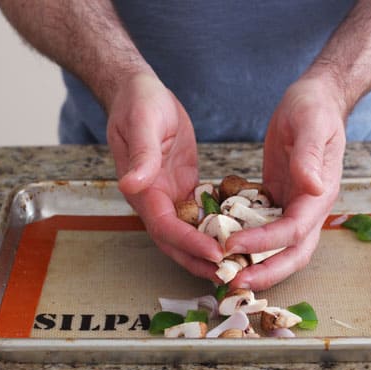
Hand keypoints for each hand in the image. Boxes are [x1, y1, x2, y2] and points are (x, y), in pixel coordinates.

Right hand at [107, 73, 223, 280]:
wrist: (140, 93)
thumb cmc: (139, 103)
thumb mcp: (142, 122)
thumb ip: (140, 155)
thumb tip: (132, 185)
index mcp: (142, 189)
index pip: (165, 227)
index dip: (189, 244)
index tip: (216, 253)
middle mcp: (154, 200)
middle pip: (175, 243)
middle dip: (201, 261)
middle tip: (231, 275)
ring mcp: (168, 196)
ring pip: (188, 235)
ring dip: (209, 253)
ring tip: (237, 267)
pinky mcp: (183, 189)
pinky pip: (199, 217)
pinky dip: (214, 232)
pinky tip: (237, 240)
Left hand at [226, 76, 346, 290]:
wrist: (316, 101)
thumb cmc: (315, 108)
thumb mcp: (312, 124)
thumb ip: (310, 155)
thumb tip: (312, 186)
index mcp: (319, 194)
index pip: (294, 230)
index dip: (265, 243)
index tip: (233, 245)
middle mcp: (309, 207)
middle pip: (291, 253)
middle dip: (264, 271)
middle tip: (231, 282)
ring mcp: (293, 205)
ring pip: (277, 247)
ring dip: (255, 263)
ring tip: (224, 274)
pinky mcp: (278, 199)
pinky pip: (263, 228)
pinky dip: (247, 242)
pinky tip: (222, 246)